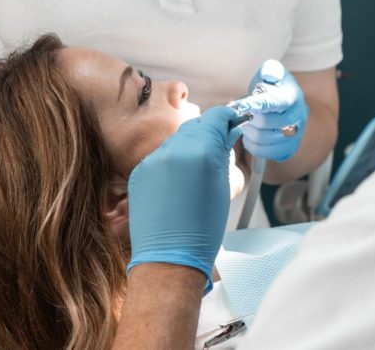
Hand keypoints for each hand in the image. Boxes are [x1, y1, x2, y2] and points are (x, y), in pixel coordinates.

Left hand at [126, 106, 242, 290]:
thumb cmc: (202, 229)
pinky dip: (172, 161)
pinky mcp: (139, 171)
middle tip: (220, 144)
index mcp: (200, 152)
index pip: (216, 117)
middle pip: (195, 125)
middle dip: (208, 131)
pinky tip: (179, 182)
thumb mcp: (223, 187)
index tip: (234, 119)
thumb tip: (227, 133)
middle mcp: (174, 150)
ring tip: (198, 169)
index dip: (228, 116)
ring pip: (176, 140)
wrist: (169, 257)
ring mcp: (153, 160)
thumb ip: (223, 153)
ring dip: (189, 146)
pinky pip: (160, 156)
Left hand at [233, 60, 308, 161]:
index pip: (274, 102)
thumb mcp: (272, 72)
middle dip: (248, 117)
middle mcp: (298, 116)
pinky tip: (249, 136)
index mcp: (293, 96)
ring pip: (264, 139)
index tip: (240, 105)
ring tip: (244, 123)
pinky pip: (266, 153)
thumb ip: (270, 70)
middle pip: (266, 123)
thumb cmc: (274, 86)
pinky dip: (252, 145)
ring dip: (248, 132)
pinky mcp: (289, 148)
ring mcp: (295, 134)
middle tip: (240, 113)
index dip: (256, 104)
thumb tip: (271, 75)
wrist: (286, 106)